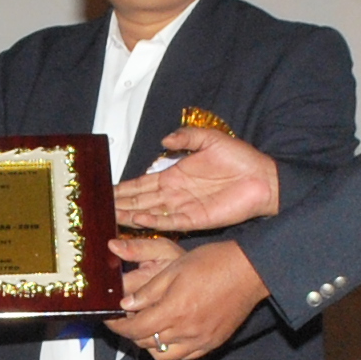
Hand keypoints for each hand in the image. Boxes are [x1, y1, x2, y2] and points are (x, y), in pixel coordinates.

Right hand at [110, 126, 278, 231]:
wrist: (263, 178)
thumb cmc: (240, 158)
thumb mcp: (210, 139)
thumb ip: (186, 138)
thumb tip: (164, 141)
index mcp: (175, 175)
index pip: (143, 184)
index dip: (124, 187)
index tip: (105, 189)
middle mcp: (175, 194)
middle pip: (140, 200)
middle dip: (120, 203)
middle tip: (97, 207)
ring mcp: (184, 208)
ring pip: (149, 213)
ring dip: (129, 214)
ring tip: (109, 215)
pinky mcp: (196, 219)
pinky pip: (169, 221)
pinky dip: (153, 221)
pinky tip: (136, 219)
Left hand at [110, 240, 265, 359]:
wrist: (249, 270)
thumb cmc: (213, 263)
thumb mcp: (174, 268)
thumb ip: (149, 291)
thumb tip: (127, 305)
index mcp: (173, 310)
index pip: (135, 329)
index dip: (118, 327)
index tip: (111, 321)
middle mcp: (186, 330)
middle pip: (146, 343)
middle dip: (131, 333)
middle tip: (128, 321)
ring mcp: (200, 340)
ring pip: (163, 356)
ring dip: (151, 345)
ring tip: (149, 329)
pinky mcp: (213, 343)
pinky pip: (185, 356)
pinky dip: (172, 349)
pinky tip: (171, 334)